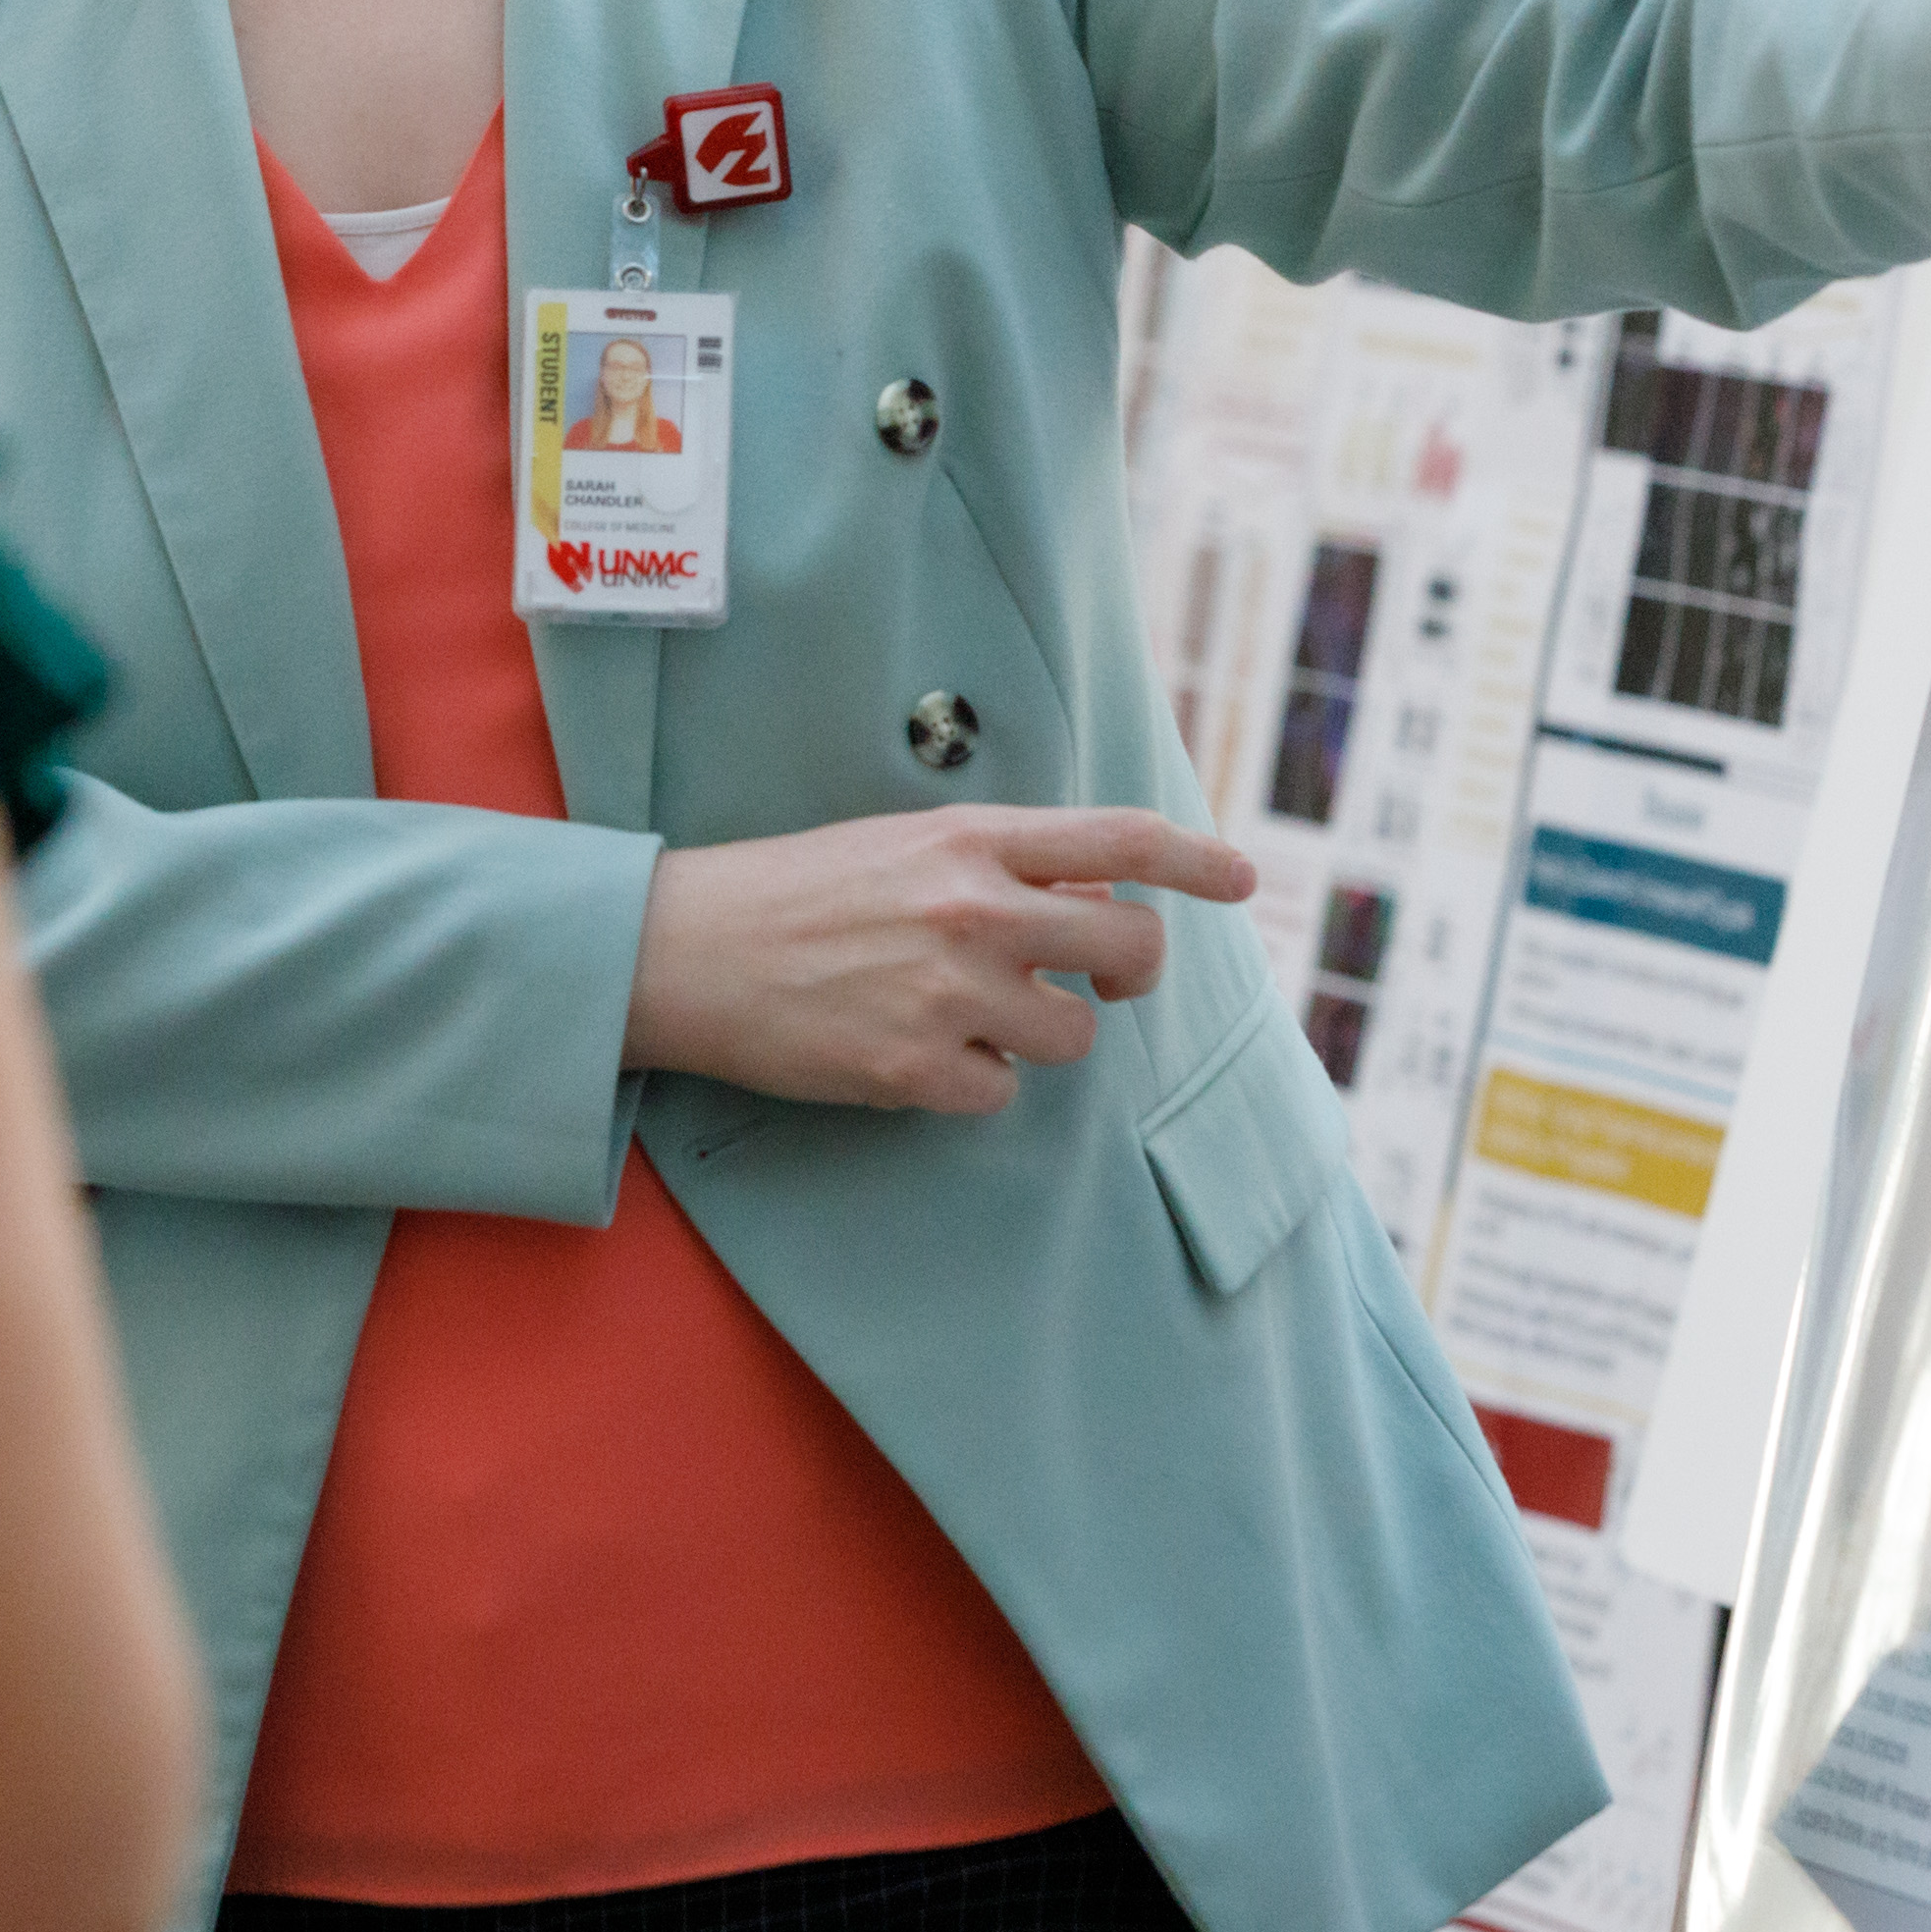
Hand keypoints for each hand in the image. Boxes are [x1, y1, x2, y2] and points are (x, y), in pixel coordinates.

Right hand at [621, 805, 1262, 1115]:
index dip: (1198, 859)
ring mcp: (948, 992)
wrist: (685, 949)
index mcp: (972, 840)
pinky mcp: (914, 1069)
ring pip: (1074, 1037)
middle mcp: (974, 909)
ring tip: (967, 1016)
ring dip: (1041, 1036)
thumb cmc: (795, 890)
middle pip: (1129, 948)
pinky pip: (1003, 1094)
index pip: (1121, 838)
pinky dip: (974, 1083)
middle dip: (1133, 974)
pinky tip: (915, 1054)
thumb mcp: (904, 846)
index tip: (1245, 881)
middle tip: (1101, 983)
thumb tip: (1098, 900)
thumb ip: (1003, 866)